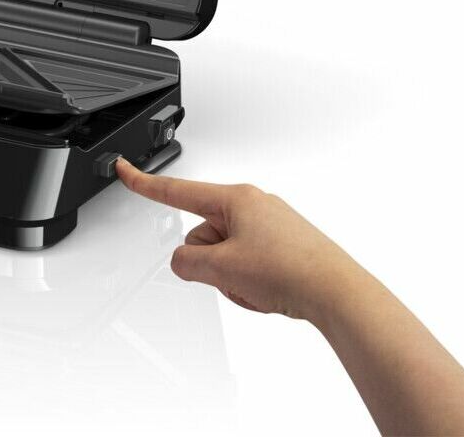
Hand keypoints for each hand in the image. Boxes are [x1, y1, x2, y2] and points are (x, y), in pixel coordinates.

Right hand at [115, 159, 366, 321]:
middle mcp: (254, 205)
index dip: (145, 183)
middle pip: (204, 234)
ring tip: (259, 288)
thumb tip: (183, 261)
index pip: (177, 191)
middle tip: (234, 278)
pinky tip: (271, 293)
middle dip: (211, 262)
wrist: (338, 293)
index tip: (125, 169)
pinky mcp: (285, 246)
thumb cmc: (291, 270)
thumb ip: (187, 262)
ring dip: (233, 276)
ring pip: (226, 253)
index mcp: (236, 198)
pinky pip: (249, 263)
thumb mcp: (222, 268)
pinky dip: (252, 281)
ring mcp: (272, 226)